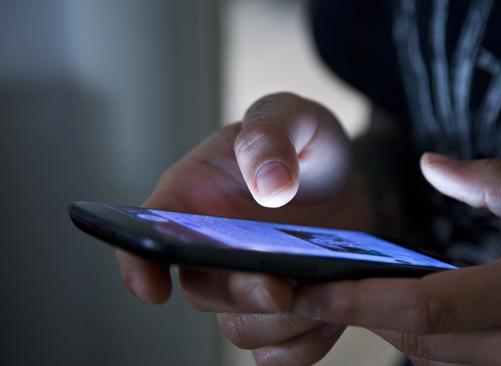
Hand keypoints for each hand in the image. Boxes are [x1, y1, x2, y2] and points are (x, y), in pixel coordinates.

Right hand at [115, 92, 370, 364]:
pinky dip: (305, 343)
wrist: (343, 176)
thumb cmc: (303, 142)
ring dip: (278, 323)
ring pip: (241, 329)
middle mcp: (212, 249)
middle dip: (238, 295)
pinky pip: (284, 349)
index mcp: (193, 198)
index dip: (138, 266)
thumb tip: (268, 185)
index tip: (154, 288)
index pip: (146, 235)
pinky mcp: (285, 308)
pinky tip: (330, 311)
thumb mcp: (291, 116)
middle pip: (203, 291)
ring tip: (318, 290)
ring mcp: (247, 284)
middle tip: (277, 285)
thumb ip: (271, 134)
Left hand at [291, 154, 500, 364]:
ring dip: (405, 332)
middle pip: (418, 341)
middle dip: (368, 314)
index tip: (305, 291)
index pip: (425, 308)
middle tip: (327, 285)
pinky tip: (443, 322)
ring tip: (382, 295)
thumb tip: (434, 164)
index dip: (356, 303)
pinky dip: (442, 353)